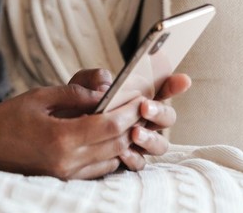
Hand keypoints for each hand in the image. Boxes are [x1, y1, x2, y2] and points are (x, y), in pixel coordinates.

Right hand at [0, 83, 142, 179]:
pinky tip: (108, 136)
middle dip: (132, 124)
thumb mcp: (40, 97)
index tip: (140, 98)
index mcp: (62, 138)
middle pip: (115, 144)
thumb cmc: (9, 118)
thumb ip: (74, 94)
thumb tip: (103, 92)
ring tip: (127, 120)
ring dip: (122, 140)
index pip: (109, 126)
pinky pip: (99, 169)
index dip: (129, 112)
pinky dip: (109, 153)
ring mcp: (67, 174)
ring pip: (111, 159)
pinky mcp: (65, 180)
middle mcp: (68, 162)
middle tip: (140, 106)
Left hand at [68, 68, 191, 170]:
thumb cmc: (76, 102)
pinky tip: (122, 152)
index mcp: (137, 97)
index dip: (173, 85)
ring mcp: (138, 141)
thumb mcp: (82, 84)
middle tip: (144, 107)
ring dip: (150, 137)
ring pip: (160, 144)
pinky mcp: (127, 160)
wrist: (58, 129)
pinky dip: (133, 157)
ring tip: (134, 132)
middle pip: (167, 118)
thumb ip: (94, 78)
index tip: (183, 79)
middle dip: (160, 112)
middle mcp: (144, 120)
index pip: (161, 89)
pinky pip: (140, 163)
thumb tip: (106, 86)